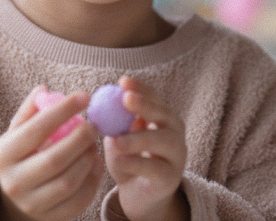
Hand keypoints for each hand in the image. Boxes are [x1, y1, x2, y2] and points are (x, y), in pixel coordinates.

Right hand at [0, 87, 103, 220]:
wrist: (13, 197)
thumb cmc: (22, 154)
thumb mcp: (18, 132)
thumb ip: (31, 110)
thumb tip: (44, 89)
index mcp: (6, 154)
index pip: (35, 130)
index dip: (62, 111)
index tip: (84, 96)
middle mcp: (15, 181)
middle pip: (54, 159)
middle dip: (80, 138)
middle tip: (94, 125)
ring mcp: (32, 203)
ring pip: (69, 182)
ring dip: (87, 159)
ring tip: (93, 145)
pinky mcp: (50, 217)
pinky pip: (79, 200)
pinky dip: (92, 180)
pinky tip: (95, 164)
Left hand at [103, 77, 188, 220]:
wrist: (138, 195)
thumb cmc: (128, 160)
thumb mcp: (120, 137)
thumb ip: (116, 121)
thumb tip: (99, 100)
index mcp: (162, 119)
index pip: (155, 97)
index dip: (141, 88)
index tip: (122, 81)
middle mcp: (175, 133)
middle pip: (165, 114)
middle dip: (146, 105)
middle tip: (126, 99)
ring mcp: (176, 156)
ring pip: (164, 141)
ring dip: (139, 137)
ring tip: (118, 140)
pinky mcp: (170, 179)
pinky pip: (156, 167)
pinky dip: (137, 163)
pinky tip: (121, 161)